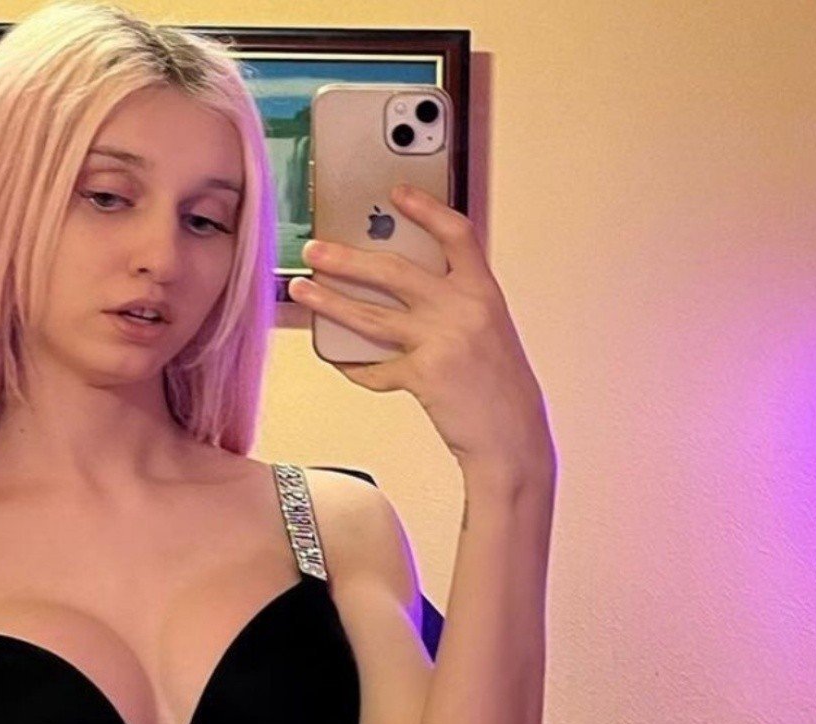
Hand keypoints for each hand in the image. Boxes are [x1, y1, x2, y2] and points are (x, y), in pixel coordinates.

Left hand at [289, 184, 554, 476]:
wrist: (513, 439)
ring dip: (329, 302)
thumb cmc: (500, 388)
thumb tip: (401, 289)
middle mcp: (464, 310)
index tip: (397, 192)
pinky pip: (374, 367)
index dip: (426, 208)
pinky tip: (338, 359)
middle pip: (394, 270)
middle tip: (315, 250)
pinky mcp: (423, 375)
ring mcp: (442, 341)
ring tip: (302, 290)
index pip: (456, 234)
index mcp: (484, 293)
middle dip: (346, 258)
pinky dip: (353, 365)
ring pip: (371, 315)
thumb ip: (456, 305)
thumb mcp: (489, 332)